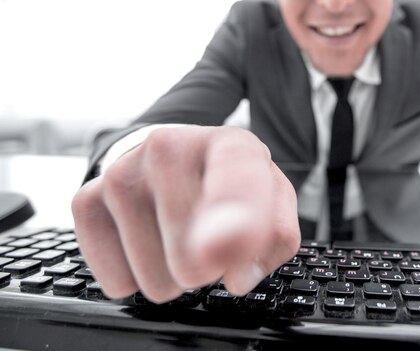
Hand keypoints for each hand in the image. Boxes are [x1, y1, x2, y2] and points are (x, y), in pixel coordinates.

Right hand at [72, 126, 300, 302]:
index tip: (219, 252)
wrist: (172, 156)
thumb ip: (276, 237)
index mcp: (230, 144)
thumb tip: (237, 275)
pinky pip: (118, 282)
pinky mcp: (85, 201)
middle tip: (209, 235)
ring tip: (179, 233)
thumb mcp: (273, 200)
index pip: (235, 183)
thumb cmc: (229, 184)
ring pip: (156, 281)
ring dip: (174, 272)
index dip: (233, 224)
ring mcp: (121, 173)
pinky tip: (149, 241)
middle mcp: (169, 147)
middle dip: (208, 265)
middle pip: (193, 263)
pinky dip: (138, 275)